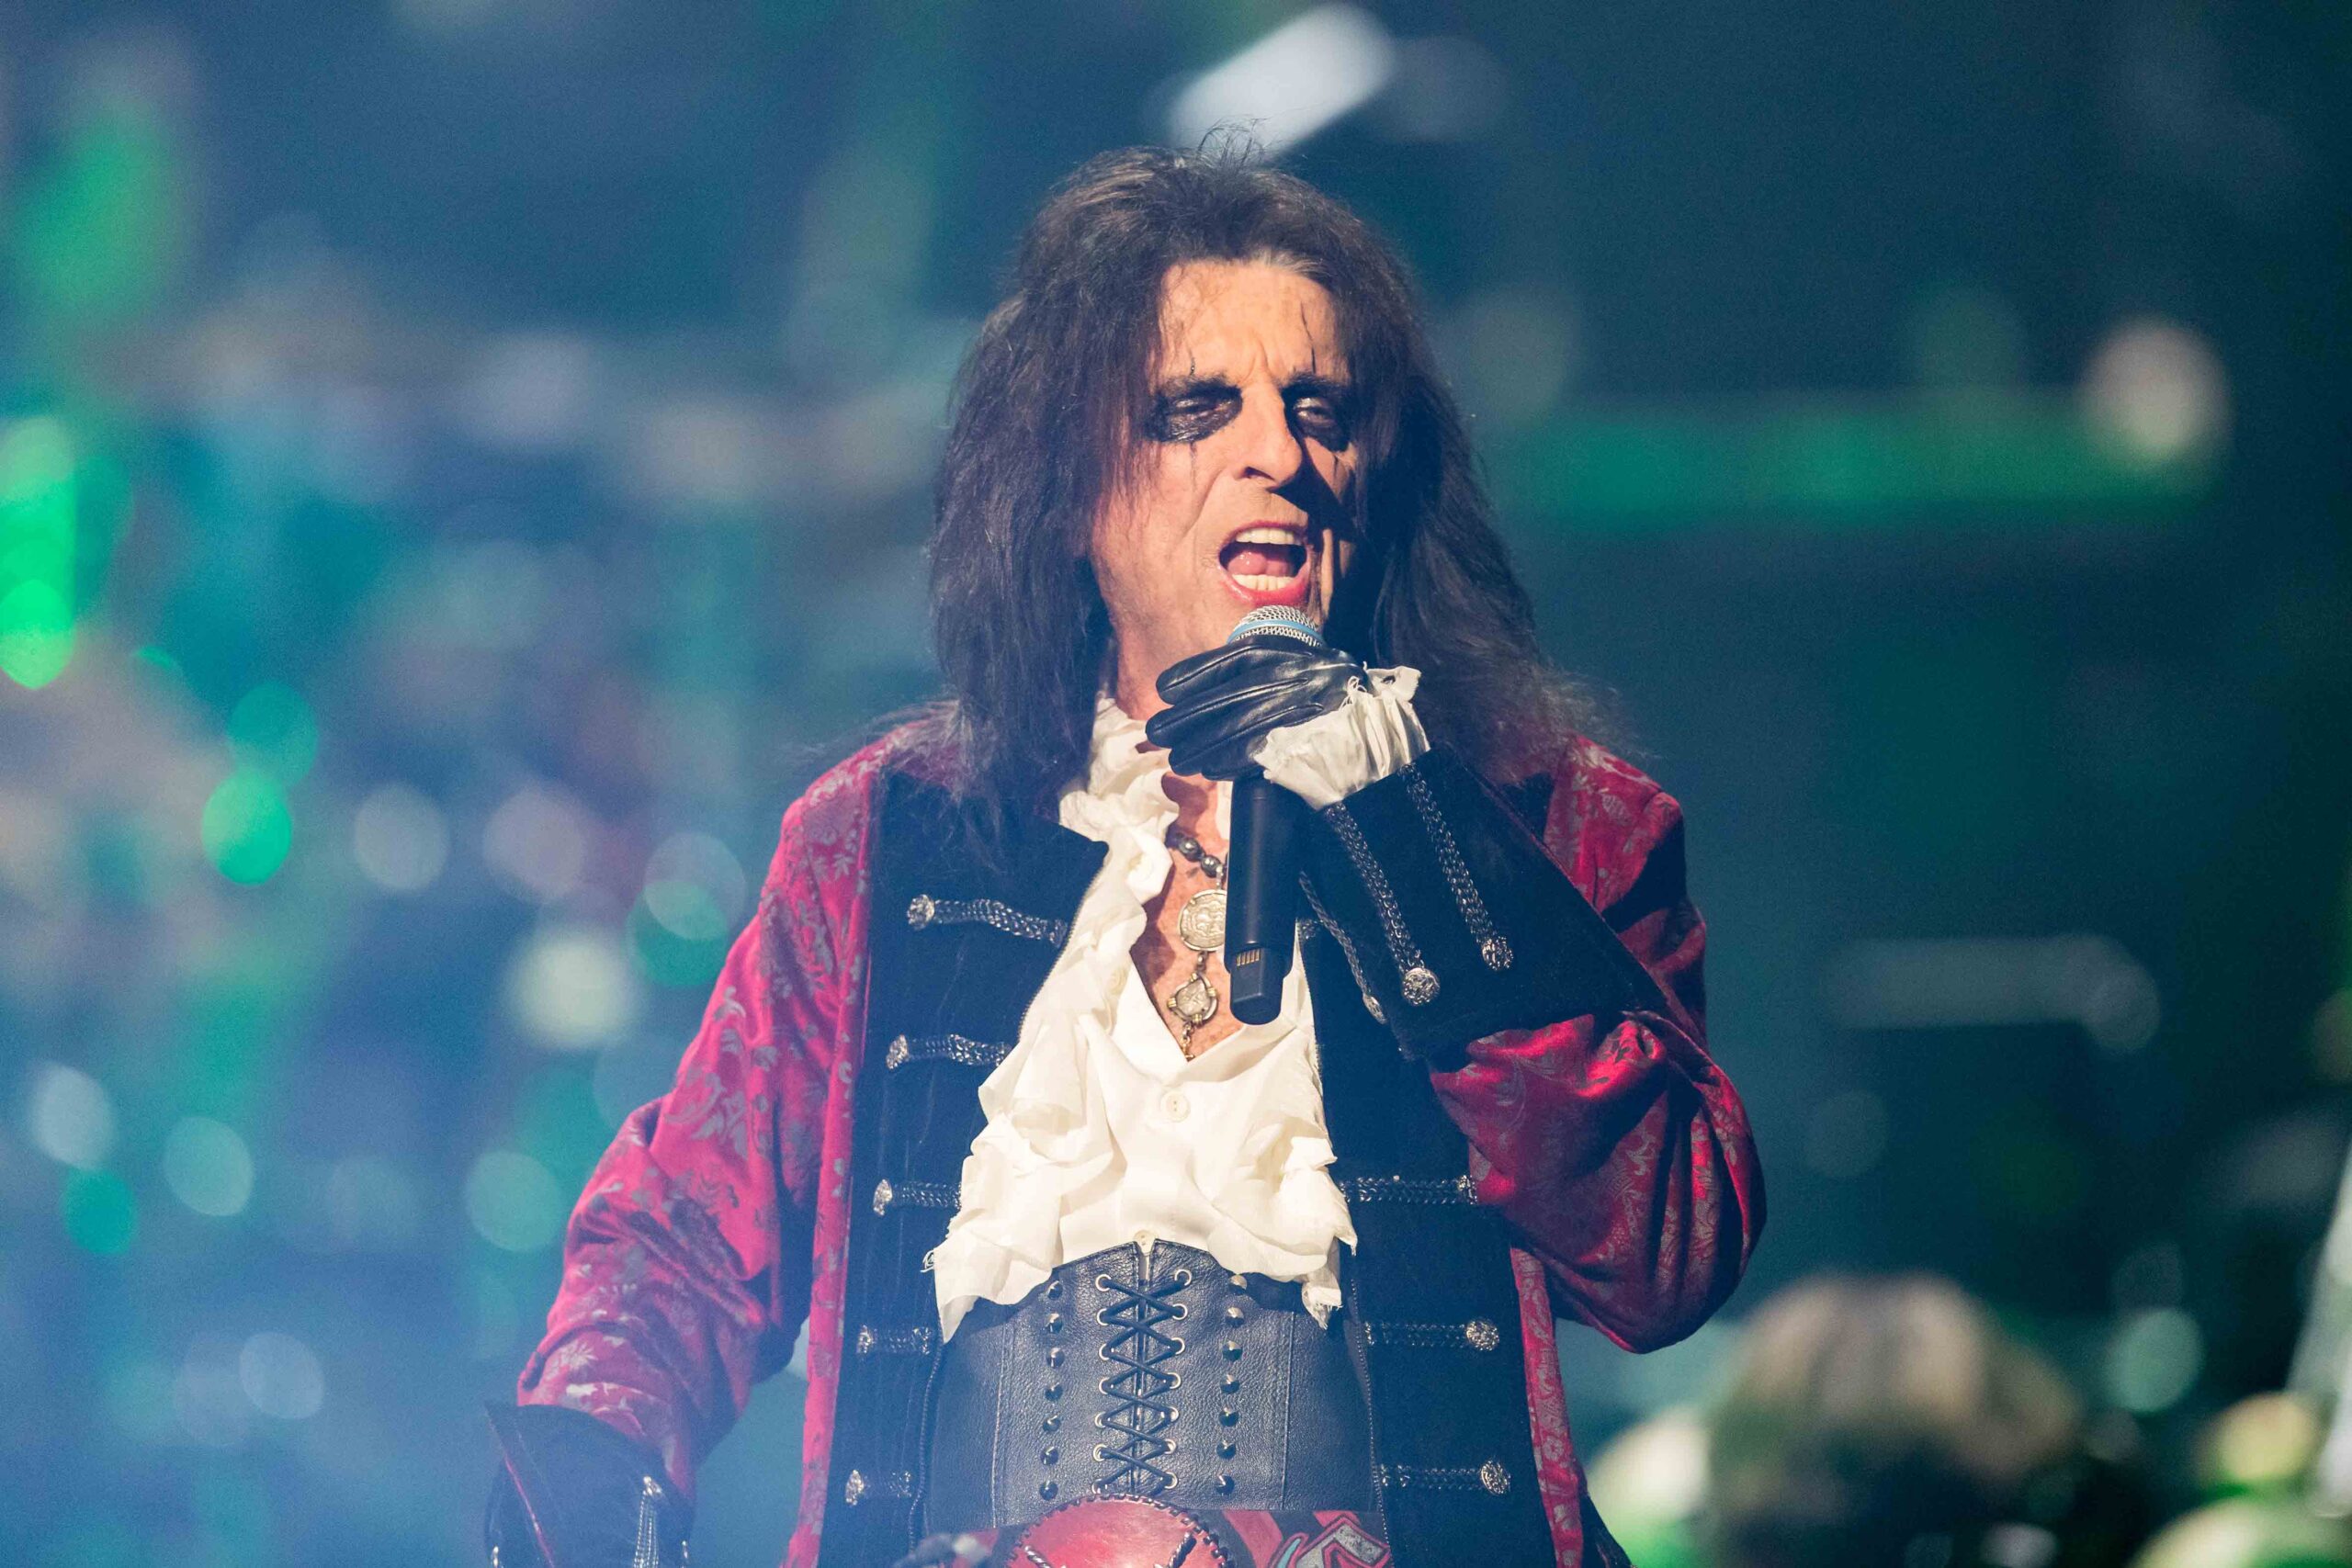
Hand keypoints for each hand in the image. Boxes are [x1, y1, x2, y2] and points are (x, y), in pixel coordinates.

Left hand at [1144, 634, 1366, 779]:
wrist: (1371, 721)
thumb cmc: (1319, 692)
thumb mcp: (1288, 664)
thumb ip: (1251, 670)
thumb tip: (1193, 692)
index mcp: (1288, 653)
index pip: (1235, 660)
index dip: (1196, 674)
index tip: (1164, 689)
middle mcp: (1295, 677)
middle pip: (1232, 697)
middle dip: (1189, 716)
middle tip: (1156, 731)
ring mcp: (1303, 709)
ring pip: (1243, 727)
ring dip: (1203, 745)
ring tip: (1177, 758)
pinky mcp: (1309, 740)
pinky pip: (1264, 752)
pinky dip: (1232, 761)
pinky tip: (1209, 768)